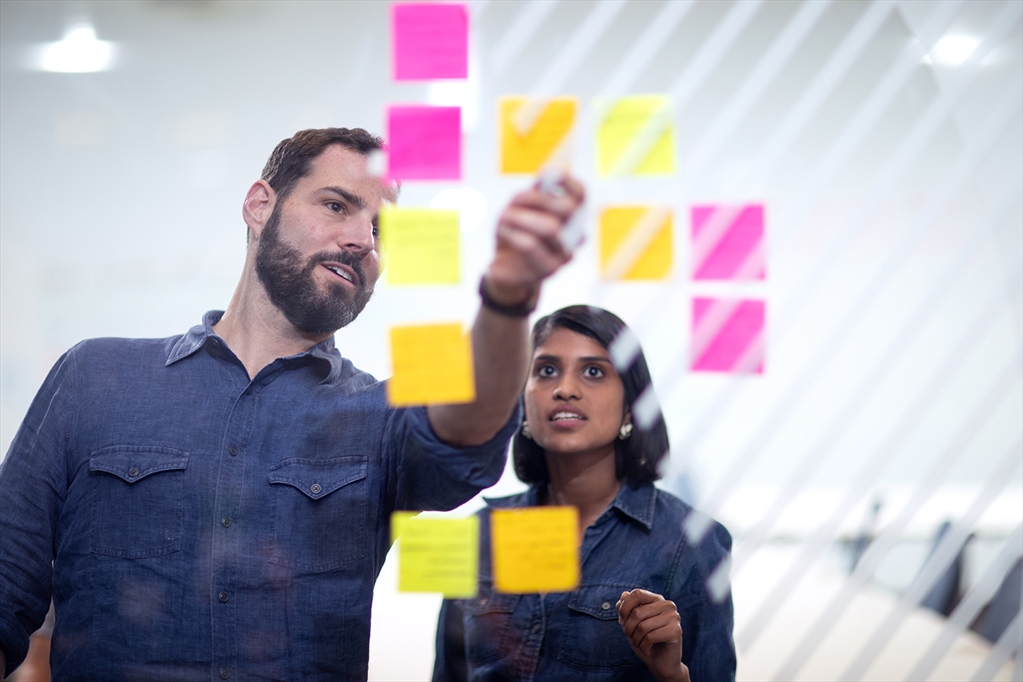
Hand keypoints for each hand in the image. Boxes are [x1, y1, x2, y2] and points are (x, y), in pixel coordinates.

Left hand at [483, 174, 585, 306]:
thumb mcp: (521, 208)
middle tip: (514, 202)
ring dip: (521, 217)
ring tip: (504, 218)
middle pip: (567, 209)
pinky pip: (532, 245)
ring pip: (550, 227)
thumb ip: (536, 192)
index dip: (567, 181)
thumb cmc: (517, 232)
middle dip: (538, 200)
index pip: (580, 195)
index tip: (545, 175)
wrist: (506, 268)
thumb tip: (547, 176)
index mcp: (571, 216)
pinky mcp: (551, 270)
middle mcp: (575, 236)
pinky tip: (503, 232)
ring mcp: (566, 255)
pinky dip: (513, 234)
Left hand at [617, 589, 689, 681]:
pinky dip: (644, 646)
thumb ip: (625, 608)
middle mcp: (667, 605)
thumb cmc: (645, 641)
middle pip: (637, 612)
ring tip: (640, 644)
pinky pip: (650, 637)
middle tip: (632, 637)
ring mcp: (674, 617)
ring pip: (642, 626)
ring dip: (636, 640)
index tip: (622, 621)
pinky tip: (648, 649)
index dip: (625, 607)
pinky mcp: (676, 631)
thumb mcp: (630, 623)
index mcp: (656, 599)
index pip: (637, 593)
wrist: (661, 664)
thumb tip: (624, 594)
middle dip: (628, 629)